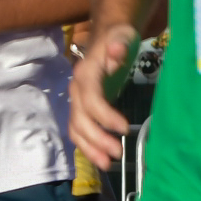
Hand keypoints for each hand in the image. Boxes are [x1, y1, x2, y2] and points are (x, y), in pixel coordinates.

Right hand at [69, 23, 139, 169]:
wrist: (108, 37)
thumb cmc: (118, 38)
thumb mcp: (122, 36)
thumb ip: (118, 45)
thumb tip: (115, 51)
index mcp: (86, 74)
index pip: (91, 99)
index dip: (105, 116)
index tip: (124, 128)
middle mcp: (77, 89)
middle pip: (81, 119)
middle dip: (97, 139)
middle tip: (117, 154)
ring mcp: (77, 100)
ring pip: (76, 128)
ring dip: (90, 148)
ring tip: (108, 163)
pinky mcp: (83, 108)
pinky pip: (79, 130)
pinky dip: (88, 146)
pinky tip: (101, 157)